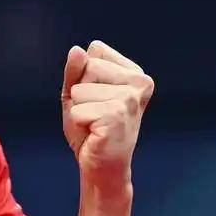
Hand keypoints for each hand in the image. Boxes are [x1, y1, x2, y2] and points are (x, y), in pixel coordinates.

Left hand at [61, 41, 154, 189]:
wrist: (102, 166)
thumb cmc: (91, 128)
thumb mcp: (77, 93)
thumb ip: (75, 71)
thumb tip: (77, 50)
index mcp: (134, 72)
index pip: (95, 50)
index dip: (84, 74)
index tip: (96, 97)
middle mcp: (140, 81)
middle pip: (88, 66)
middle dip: (80, 92)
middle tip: (95, 113)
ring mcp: (130, 99)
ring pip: (80, 90)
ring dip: (79, 110)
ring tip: (95, 124)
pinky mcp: (118, 116)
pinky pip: (79, 111)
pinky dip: (79, 124)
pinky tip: (96, 133)